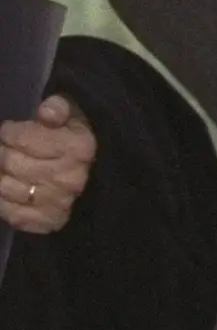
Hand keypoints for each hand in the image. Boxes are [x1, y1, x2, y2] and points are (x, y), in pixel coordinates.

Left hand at [0, 96, 96, 233]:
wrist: (94, 177)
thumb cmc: (74, 141)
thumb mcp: (72, 116)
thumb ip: (58, 108)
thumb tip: (46, 111)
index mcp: (79, 147)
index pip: (23, 138)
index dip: (8, 132)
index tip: (9, 131)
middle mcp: (70, 177)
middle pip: (10, 162)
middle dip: (1, 153)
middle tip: (4, 149)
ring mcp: (59, 203)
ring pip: (4, 187)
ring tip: (6, 169)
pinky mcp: (49, 222)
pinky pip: (10, 213)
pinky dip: (2, 201)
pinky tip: (9, 189)